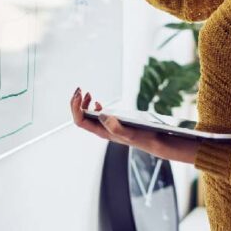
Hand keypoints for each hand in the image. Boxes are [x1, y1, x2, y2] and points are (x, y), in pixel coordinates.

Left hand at [69, 87, 199, 163]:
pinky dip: (93, 106)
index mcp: (102, 132)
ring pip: (87, 115)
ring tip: (87, 93)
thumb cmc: (143, 137)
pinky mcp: (113, 123)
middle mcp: (101, 130)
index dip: (76, 107)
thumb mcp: (129, 133)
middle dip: (77, 103)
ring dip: (83, 104)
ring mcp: (106, 126)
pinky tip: (97, 101)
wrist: (154, 141)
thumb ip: (115, 126)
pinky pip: (97, 115)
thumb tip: (101, 115)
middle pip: (81, 117)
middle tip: (80, 89)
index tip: (79, 93)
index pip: (80, 120)